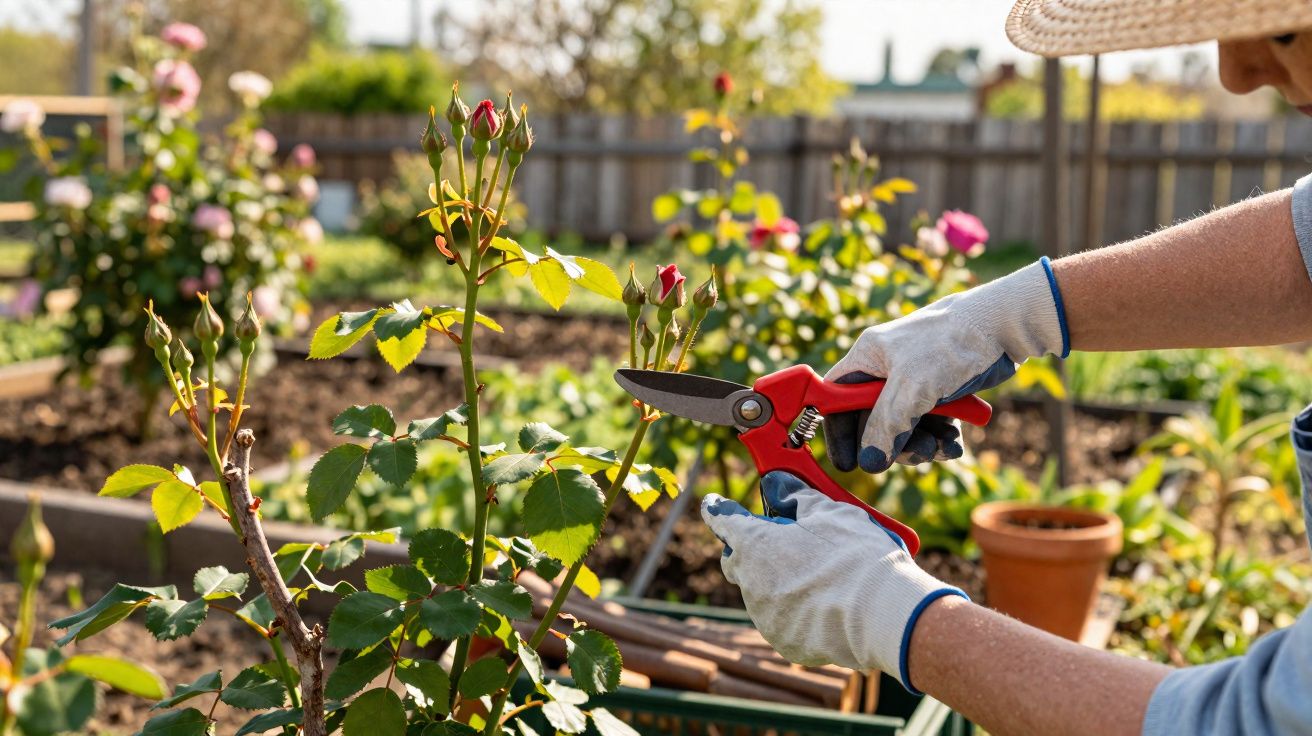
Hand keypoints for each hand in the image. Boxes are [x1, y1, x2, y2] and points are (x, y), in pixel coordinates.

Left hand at [700, 471, 964, 691]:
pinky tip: (826, 604)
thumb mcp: (830, 511)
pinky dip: (795, 610)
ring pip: (761, 591)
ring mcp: (764, 615)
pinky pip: (782, 620)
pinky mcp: (783, 642)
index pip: (722, 519)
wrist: (883, 615)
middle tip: (778, 538)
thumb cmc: (856, 556)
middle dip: (749, 548)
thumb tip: (777, 484)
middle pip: (737, 560)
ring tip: (819, 574)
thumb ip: (796, 495)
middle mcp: (750, 581)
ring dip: (778, 580)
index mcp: (754, 543)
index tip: (714, 504)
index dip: (719, 509)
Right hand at [823, 259, 1066, 472]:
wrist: (1004, 327)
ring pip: (905, 429)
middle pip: (873, 422)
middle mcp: (886, 370)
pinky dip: (942, 440)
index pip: (835, 399)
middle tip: (918, 454)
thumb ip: (886, 426)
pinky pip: (931, 426)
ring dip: (922, 446)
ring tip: (942, 448)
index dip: (838, 432)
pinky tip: (955, 445)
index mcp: (868, 358)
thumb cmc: (951, 344)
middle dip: (894, 445)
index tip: (849, 463)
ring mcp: (914, 382)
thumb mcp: (912, 388)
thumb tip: (870, 464)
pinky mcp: (941, 392)